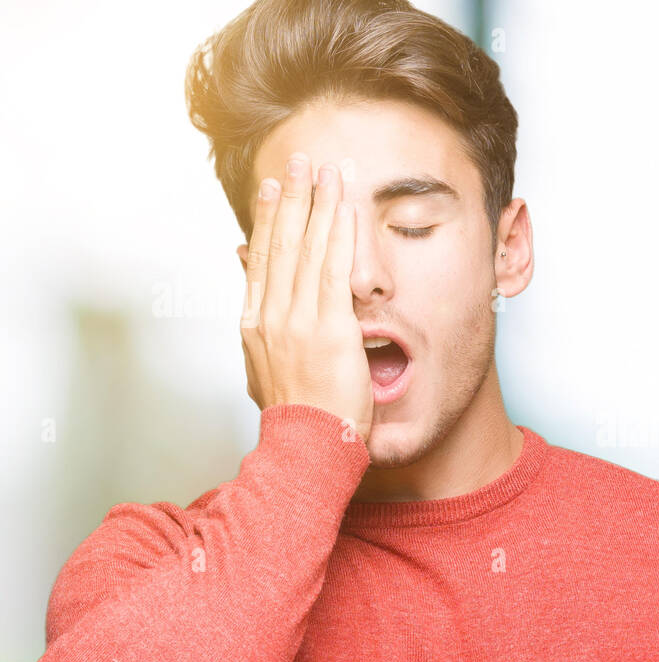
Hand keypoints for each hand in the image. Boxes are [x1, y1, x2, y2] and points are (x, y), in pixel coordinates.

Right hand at [238, 151, 372, 442]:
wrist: (308, 446)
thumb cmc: (298, 415)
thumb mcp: (266, 366)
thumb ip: (262, 326)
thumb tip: (256, 299)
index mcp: (255, 323)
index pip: (262, 259)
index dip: (267, 218)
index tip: (272, 187)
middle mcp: (272, 314)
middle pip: (281, 242)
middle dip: (292, 197)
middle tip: (299, 160)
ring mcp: (299, 318)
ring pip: (308, 246)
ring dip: (318, 202)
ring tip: (325, 169)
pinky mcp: (331, 326)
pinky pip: (336, 267)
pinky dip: (340, 232)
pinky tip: (346, 205)